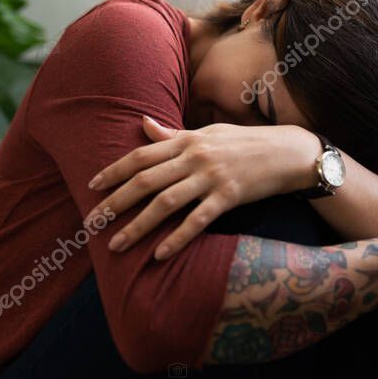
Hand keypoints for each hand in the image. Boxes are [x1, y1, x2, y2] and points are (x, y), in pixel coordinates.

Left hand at [88, 116, 319, 258]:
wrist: (287, 151)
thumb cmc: (243, 142)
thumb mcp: (207, 132)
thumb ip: (172, 133)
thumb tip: (141, 124)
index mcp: (186, 140)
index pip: (140, 156)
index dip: (113, 171)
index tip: (91, 187)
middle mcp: (195, 157)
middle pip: (145, 181)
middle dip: (115, 203)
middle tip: (92, 223)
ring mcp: (211, 177)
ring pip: (165, 203)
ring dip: (138, 226)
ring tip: (116, 245)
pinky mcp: (229, 197)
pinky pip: (198, 220)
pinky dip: (177, 238)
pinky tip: (158, 254)